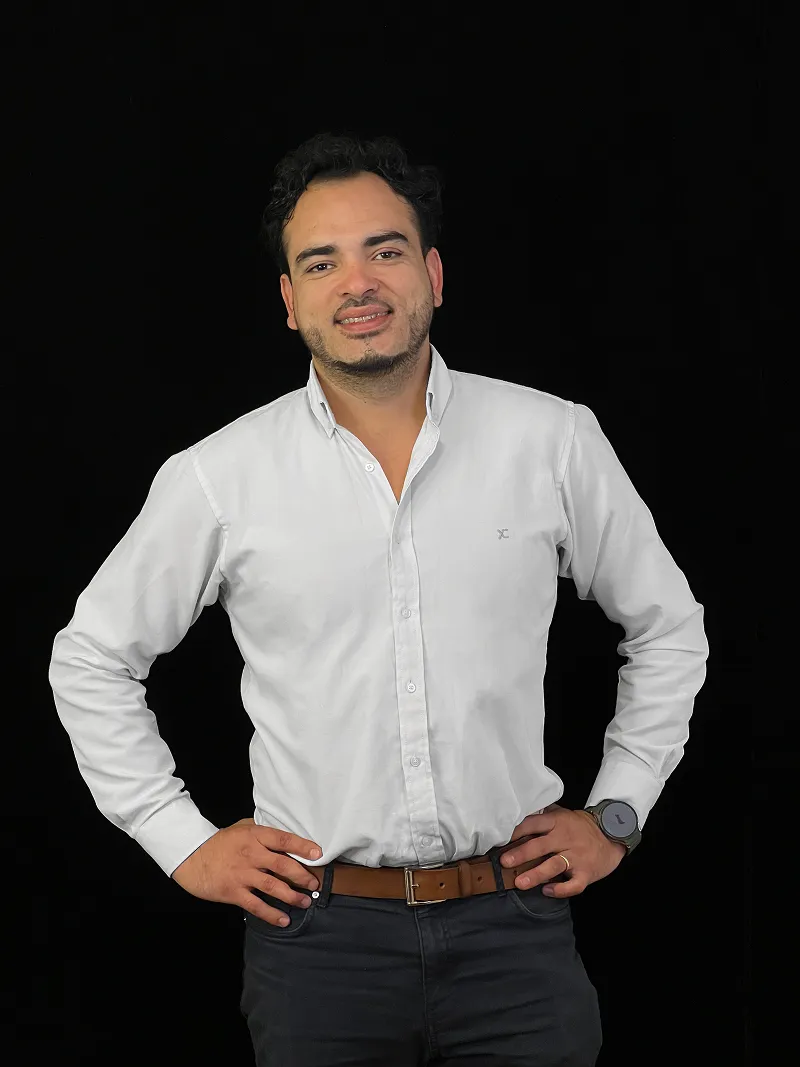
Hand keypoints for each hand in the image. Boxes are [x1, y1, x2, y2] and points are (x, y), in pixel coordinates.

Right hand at [171, 818, 322, 925]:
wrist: (192, 857)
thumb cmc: (220, 842)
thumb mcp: (242, 828)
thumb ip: (262, 832)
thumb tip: (285, 838)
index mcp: (255, 836)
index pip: (284, 840)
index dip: (303, 847)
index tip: (318, 854)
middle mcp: (252, 855)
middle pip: (283, 865)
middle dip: (302, 876)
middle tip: (314, 884)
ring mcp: (243, 875)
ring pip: (273, 887)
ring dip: (292, 896)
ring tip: (305, 902)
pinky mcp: (234, 893)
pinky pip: (256, 905)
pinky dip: (271, 914)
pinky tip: (284, 920)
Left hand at [500, 804, 625, 898]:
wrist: (611, 836)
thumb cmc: (581, 827)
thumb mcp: (563, 814)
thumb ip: (544, 814)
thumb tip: (519, 811)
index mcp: (557, 822)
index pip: (534, 823)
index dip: (517, 830)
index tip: (501, 837)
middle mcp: (566, 838)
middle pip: (541, 845)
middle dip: (521, 854)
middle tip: (504, 861)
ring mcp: (577, 857)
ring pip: (555, 865)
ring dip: (536, 874)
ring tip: (520, 882)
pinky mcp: (586, 873)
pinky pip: (574, 884)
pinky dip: (561, 889)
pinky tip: (547, 891)